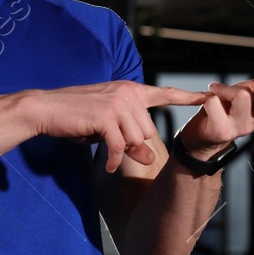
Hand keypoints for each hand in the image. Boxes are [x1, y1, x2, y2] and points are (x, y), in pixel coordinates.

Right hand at [30, 81, 209, 171]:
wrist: (46, 109)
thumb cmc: (77, 116)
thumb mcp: (109, 127)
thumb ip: (131, 139)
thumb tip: (151, 158)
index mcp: (130, 89)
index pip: (164, 93)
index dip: (187, 96)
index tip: (207, 96)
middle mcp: (127, 93)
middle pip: (148, 130)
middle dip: (132, 141)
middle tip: (110, 139)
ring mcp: (117, 103)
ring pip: (137, 139)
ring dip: (122, 148)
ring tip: (103, 143)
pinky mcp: (106, 117)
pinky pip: (120, 147)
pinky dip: (114, 160)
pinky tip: (108, 165)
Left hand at [182, 49, 253, 155]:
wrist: (203, 135)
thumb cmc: (228, 110)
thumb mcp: (250, 91)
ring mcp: (240, 128)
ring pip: (241, 95)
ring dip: (225, 88)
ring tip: (217, 91)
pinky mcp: (221, 130)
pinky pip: (214, 102)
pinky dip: (204, 97)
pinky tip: (200, 100)